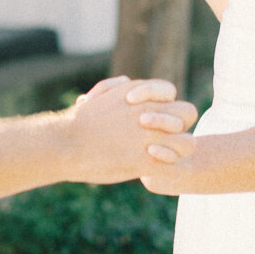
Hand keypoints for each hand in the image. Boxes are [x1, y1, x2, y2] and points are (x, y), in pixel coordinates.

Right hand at [64, 75, 197, 184]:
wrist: (65, 144)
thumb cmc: (79, 122)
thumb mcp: (99, 95)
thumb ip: (116, 86)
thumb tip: (126, 82)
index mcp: (138, 94)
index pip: (171, 92)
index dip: (162, 103)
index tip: (140, 115)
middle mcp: (150, 112)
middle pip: (189, 113)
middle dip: (178, 125)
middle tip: (158, 136)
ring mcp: (150, 137)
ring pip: (189, 143)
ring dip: (176, 150)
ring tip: (155, 155)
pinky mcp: (146, 161)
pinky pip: (175, 168)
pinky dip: (166, 171)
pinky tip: (148, 170)